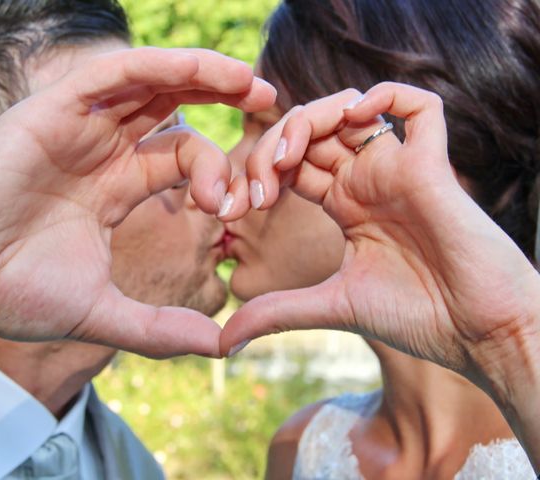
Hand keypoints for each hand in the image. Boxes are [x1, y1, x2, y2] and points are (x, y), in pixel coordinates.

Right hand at [0, 47, 272, 357]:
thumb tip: (221, 347)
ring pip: (151, 82)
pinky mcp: (53, 108)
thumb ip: (159, 328)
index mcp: (116, 188)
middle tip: (272, 109)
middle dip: (223, 104)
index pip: (181, 162)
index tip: (241, 206)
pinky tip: (203, 70)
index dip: (219, 176)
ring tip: (252, 84)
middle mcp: (103, 150)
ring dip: (203, 75)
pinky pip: (114, 72)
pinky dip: (158, 65)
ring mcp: (79, 126)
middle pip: (175, 111)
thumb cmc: (13, 291)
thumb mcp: (101, 312)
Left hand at [221, 83, 539, 391]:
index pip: (291, 164)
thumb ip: (276, 311)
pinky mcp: (433, 166)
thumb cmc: (415, 318)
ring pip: (350, 109)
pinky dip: (386, 95)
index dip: (256, 175)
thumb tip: (223, 341)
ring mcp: (398, 169)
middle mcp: (368, 180)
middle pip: (310, 132)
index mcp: (345, 204)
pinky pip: (419, 107)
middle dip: (271, 148)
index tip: (231, 210)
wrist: (476, 336)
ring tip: (288, 157)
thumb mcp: (331, 306)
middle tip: (256, 188)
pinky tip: (354, 117)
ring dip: (308, 119)